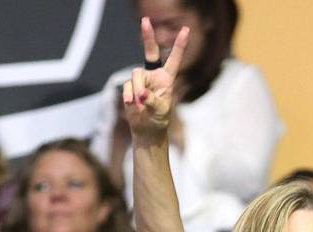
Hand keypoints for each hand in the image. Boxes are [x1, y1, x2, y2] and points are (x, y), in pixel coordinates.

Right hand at [122, 18, 189, 139]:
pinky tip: (132, 105)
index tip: (186, 30)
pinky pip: (127, 86)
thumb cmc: (158, 119)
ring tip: (141, 105)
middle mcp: (154, 75)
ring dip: (137, 89)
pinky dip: (129, 95)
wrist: (146, 129)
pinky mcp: (130, 87)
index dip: (179, 44)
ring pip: (136, 75)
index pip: (174, 59)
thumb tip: (141, 94)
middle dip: (147, 36)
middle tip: (145, 20)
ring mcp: (142, 80)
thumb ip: (151, 100)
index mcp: (167, 79)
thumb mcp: (160, 111)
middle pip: (150, 52)